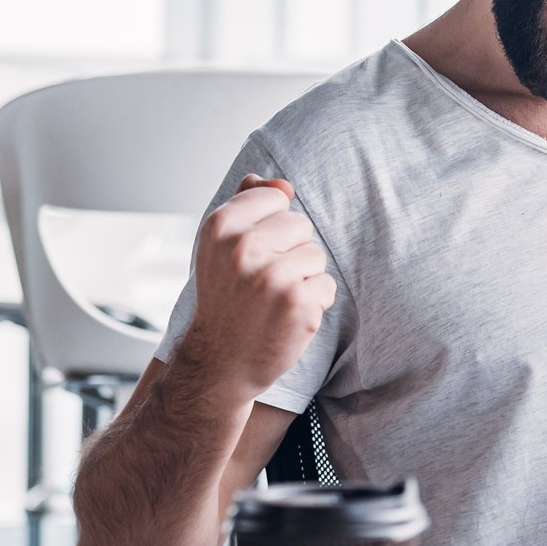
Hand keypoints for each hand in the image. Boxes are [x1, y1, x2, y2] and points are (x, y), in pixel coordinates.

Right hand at [175, 174, 336, 400]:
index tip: (249, 256)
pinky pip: (327, 286)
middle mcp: (243, 247)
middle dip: (290, 252)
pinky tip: (285, 318)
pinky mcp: (298, 302)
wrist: (219, 362)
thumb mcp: (220, 247)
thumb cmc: (225, 299)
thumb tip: (281, 183)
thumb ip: (247, 205)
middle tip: (261, 283)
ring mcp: (272, 276)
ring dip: (303, 280)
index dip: (270, 228)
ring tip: (272, 301)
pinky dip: (313, 304)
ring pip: (316, 256)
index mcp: (220, 226)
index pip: (276, 198)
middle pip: (301, 225)